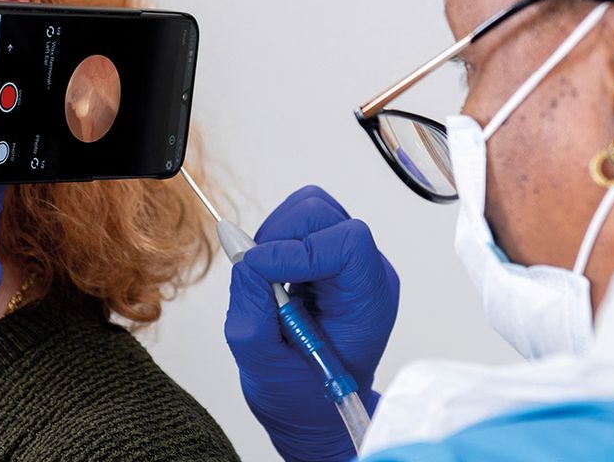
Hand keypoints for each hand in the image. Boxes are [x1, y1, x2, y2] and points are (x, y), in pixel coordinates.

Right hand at [225, 186, 398, 461]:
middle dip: (280, 237)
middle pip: (325, 214)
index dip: (300, 249)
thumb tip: (246, 258)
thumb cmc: (298, 392)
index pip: (348, 242)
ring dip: (276, 236)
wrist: (310, 405)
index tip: (262, 272)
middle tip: (256, 272)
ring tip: (265, 276)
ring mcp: (349, 260)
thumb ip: (251, 307)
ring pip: (311, 208)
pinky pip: (299, 222)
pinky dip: (275, 240)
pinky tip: (272, 275)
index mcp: (367, 303)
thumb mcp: (261, 362)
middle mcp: (366, 273)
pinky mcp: (328, 252)